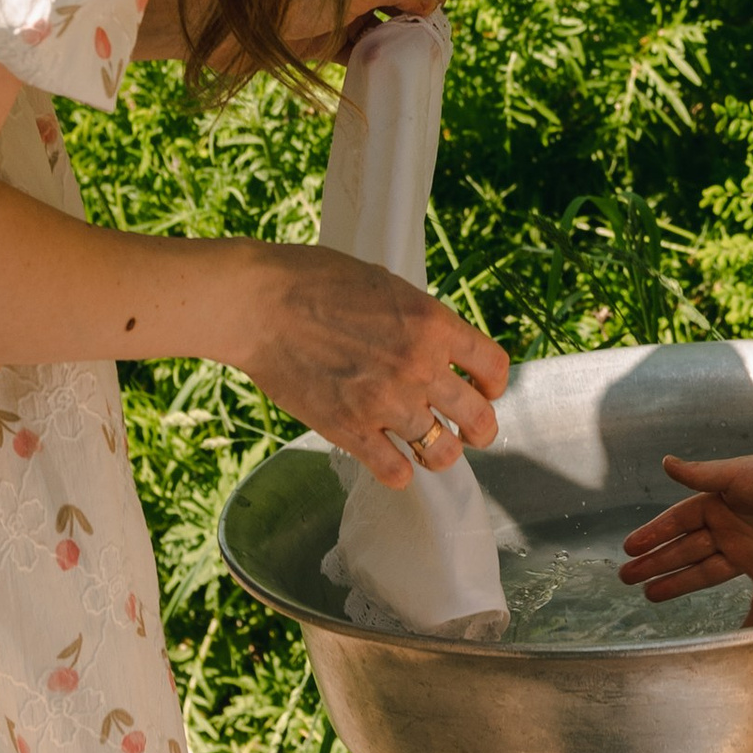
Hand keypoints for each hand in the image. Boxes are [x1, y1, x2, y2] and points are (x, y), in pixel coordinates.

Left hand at [130, 0, 443, 74]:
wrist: (232, 26)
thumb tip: (431, 2)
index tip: (428, 12)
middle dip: (421, 17)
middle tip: (427, 45)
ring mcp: (342, 14)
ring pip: (386, 26)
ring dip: (400, 42)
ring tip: (406, 62)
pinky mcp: (326, 43)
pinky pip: (363, 52)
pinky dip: (376, 62)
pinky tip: (381, 75)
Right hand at [234, 242, 507, 488]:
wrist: (258, 304)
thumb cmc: (314, 280)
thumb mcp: (385, 285)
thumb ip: (419, 320)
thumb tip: (437, 345)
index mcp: (433, 324)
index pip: (494, 367)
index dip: (493, 384)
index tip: (483, 389)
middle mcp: (419, 367)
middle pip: (479, 419)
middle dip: (479, 429)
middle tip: (468, 431)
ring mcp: (386, 403)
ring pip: (442, 453)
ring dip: (438, 453)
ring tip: (426, 447)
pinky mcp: (350, 430)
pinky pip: (396, 472)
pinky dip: (398, 471)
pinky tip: (389, 459)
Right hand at [619, 446, 752, 626]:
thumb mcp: (736, 474)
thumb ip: (700, 475)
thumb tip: (664, 463)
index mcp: (720, 506)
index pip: (677, 523)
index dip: (653, 534)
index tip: (628, 548)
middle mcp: (731, 532)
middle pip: (685, 551)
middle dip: (656, 563)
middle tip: (627, 578)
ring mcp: (751, 555)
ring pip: (706, 574)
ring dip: (678, 584)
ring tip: (650, 595)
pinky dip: (751, 620)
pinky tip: (736, 636)